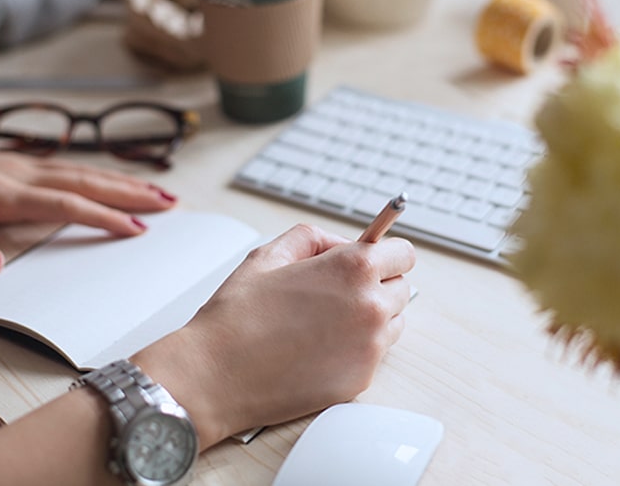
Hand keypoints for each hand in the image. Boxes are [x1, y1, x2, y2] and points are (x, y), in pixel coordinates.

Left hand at [0, 109, 176, 273]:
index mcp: (2, 194)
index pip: (66, 205)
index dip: (104, 217)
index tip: (137, 230)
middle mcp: (22, 176)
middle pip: (88, 182)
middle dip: (133, 194)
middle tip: (172, 205)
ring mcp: (25, 167)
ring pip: (86, 172)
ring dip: (126, 182)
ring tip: (163, 193)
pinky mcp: (22, 166)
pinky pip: (74, 168)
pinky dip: (104, 175)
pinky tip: (121, 181)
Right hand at [134, 224, 415, 446]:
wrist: (215, 374)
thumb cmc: (237, 316)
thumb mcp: (269, 255)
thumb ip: (314, 238)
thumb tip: (342, 244)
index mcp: (353, 269)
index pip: (404, 253)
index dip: (385, 254)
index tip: (373, 260)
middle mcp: (370, 307)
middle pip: (401, 288)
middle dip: (377, 285)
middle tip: (339, 292)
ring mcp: (370, 347)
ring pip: (393, 323)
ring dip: (372, 318)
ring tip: (326, 321)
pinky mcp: (362, 379)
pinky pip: (374, 355)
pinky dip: (355, 350)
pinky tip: (318, 348)